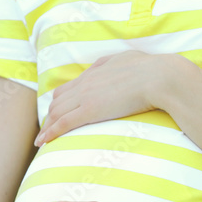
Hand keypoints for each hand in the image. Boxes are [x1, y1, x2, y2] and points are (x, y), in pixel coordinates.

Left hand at [34, 51, 195, 145]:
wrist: (160, 76)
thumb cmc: (151, 69)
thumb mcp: (128, 59)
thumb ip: (114, 63)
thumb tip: (111, 66)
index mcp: (94, 72)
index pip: (67, 89)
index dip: (59, 103)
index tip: (56, 114)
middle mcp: (86, 83)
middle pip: (57, 102)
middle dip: (49, 118)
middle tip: (46, 131)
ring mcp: (86, 96)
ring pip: (56, 113)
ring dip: (47, 127)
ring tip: (41, 140)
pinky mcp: (90, 110)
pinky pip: (63, 123)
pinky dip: (50, 132)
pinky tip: (43, 142)